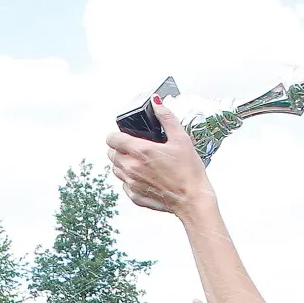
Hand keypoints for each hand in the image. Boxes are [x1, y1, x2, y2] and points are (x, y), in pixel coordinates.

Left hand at [105, 99, 213, 217]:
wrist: (192, 199)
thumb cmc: (189, 172)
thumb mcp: (181, 139)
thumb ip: (166, 118)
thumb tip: (157, 103)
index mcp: (140, 151)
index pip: (112, 139)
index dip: (116, 135)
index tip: (124, 135)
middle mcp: (131, 168)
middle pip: (111, 154)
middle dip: (119, 149)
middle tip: (135, 148)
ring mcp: (131, 183)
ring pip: (115, 169)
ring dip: (123, 163)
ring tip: (140, 162)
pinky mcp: (134, 196)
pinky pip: (124, 184)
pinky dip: (130, 179)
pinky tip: (145, 176)